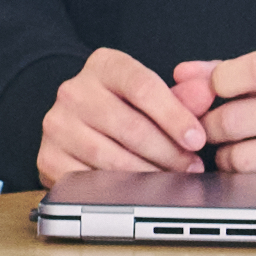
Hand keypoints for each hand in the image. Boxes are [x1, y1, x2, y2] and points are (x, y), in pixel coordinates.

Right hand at [33, 48, 209, 185]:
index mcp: (104, 65)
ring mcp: (57, 125)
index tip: (197, 139)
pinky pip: (90, 181)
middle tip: (191, 167)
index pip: (143, 87)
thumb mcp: (151, 91)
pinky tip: (138, 190)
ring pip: (112, 158)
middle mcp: (74, 91)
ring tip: (171, 180)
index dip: (175, 116)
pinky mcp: (49, 158)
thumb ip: (182, 94)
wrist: (75, 120)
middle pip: (130, 127)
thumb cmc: (123, 105)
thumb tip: (206, 93)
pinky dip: (119, 191)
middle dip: (168, 153)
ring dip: (149, 175)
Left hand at [176, 50, 255, 178]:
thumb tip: (182, 75)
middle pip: (235, 118)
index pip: (252, 69)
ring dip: (224, 156)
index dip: (215, 81)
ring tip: (232, 149)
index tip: (206, 91)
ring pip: (241, 157)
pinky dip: (244, 178)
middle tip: (207, 127)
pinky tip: (253, 168)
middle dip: (208, 125)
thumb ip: (231, 71)